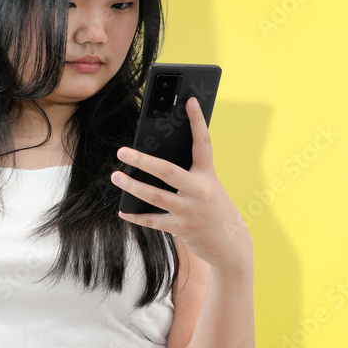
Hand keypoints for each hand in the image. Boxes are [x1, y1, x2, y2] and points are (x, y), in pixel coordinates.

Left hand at [111, 97, 251, 275]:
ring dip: (132, 186)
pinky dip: (136, 216)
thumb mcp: (209, 188)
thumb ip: (189, 174)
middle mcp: (200, 191)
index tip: (190, 100)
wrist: (231, 247)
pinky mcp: (182, 228)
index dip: (197, 121)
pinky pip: (152, 221)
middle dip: (142, 160)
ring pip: (155, 196)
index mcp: (209, 175)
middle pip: (167, 171)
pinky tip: (123, 210)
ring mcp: (190, 211)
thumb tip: (153, 162)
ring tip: (116, 176)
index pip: (203, 143)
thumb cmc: (215, 210)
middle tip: (122, 151)